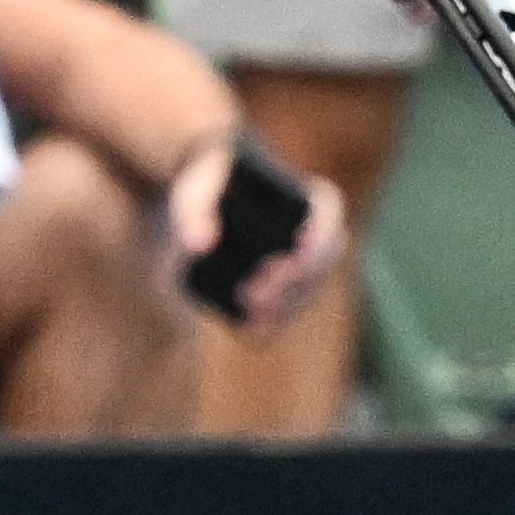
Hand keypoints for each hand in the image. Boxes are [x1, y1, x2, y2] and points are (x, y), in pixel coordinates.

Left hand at [162, 134, 349, 332]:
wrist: (188, 203)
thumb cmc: (197, 183)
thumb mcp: (192, 187)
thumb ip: (193, 209)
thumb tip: (200, 246)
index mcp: (294, 192)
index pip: (326, 207)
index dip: (322, 227)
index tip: (299, 245)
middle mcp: (306, 229)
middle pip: (319, 259)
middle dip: (294, 281)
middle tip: (253, 293)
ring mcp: (295, 261)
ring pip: (304, 289)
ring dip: (285, 306)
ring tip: (250, 313)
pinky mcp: (278, 285)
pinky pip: (286, 308)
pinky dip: (273, 320)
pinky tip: (253, 331)